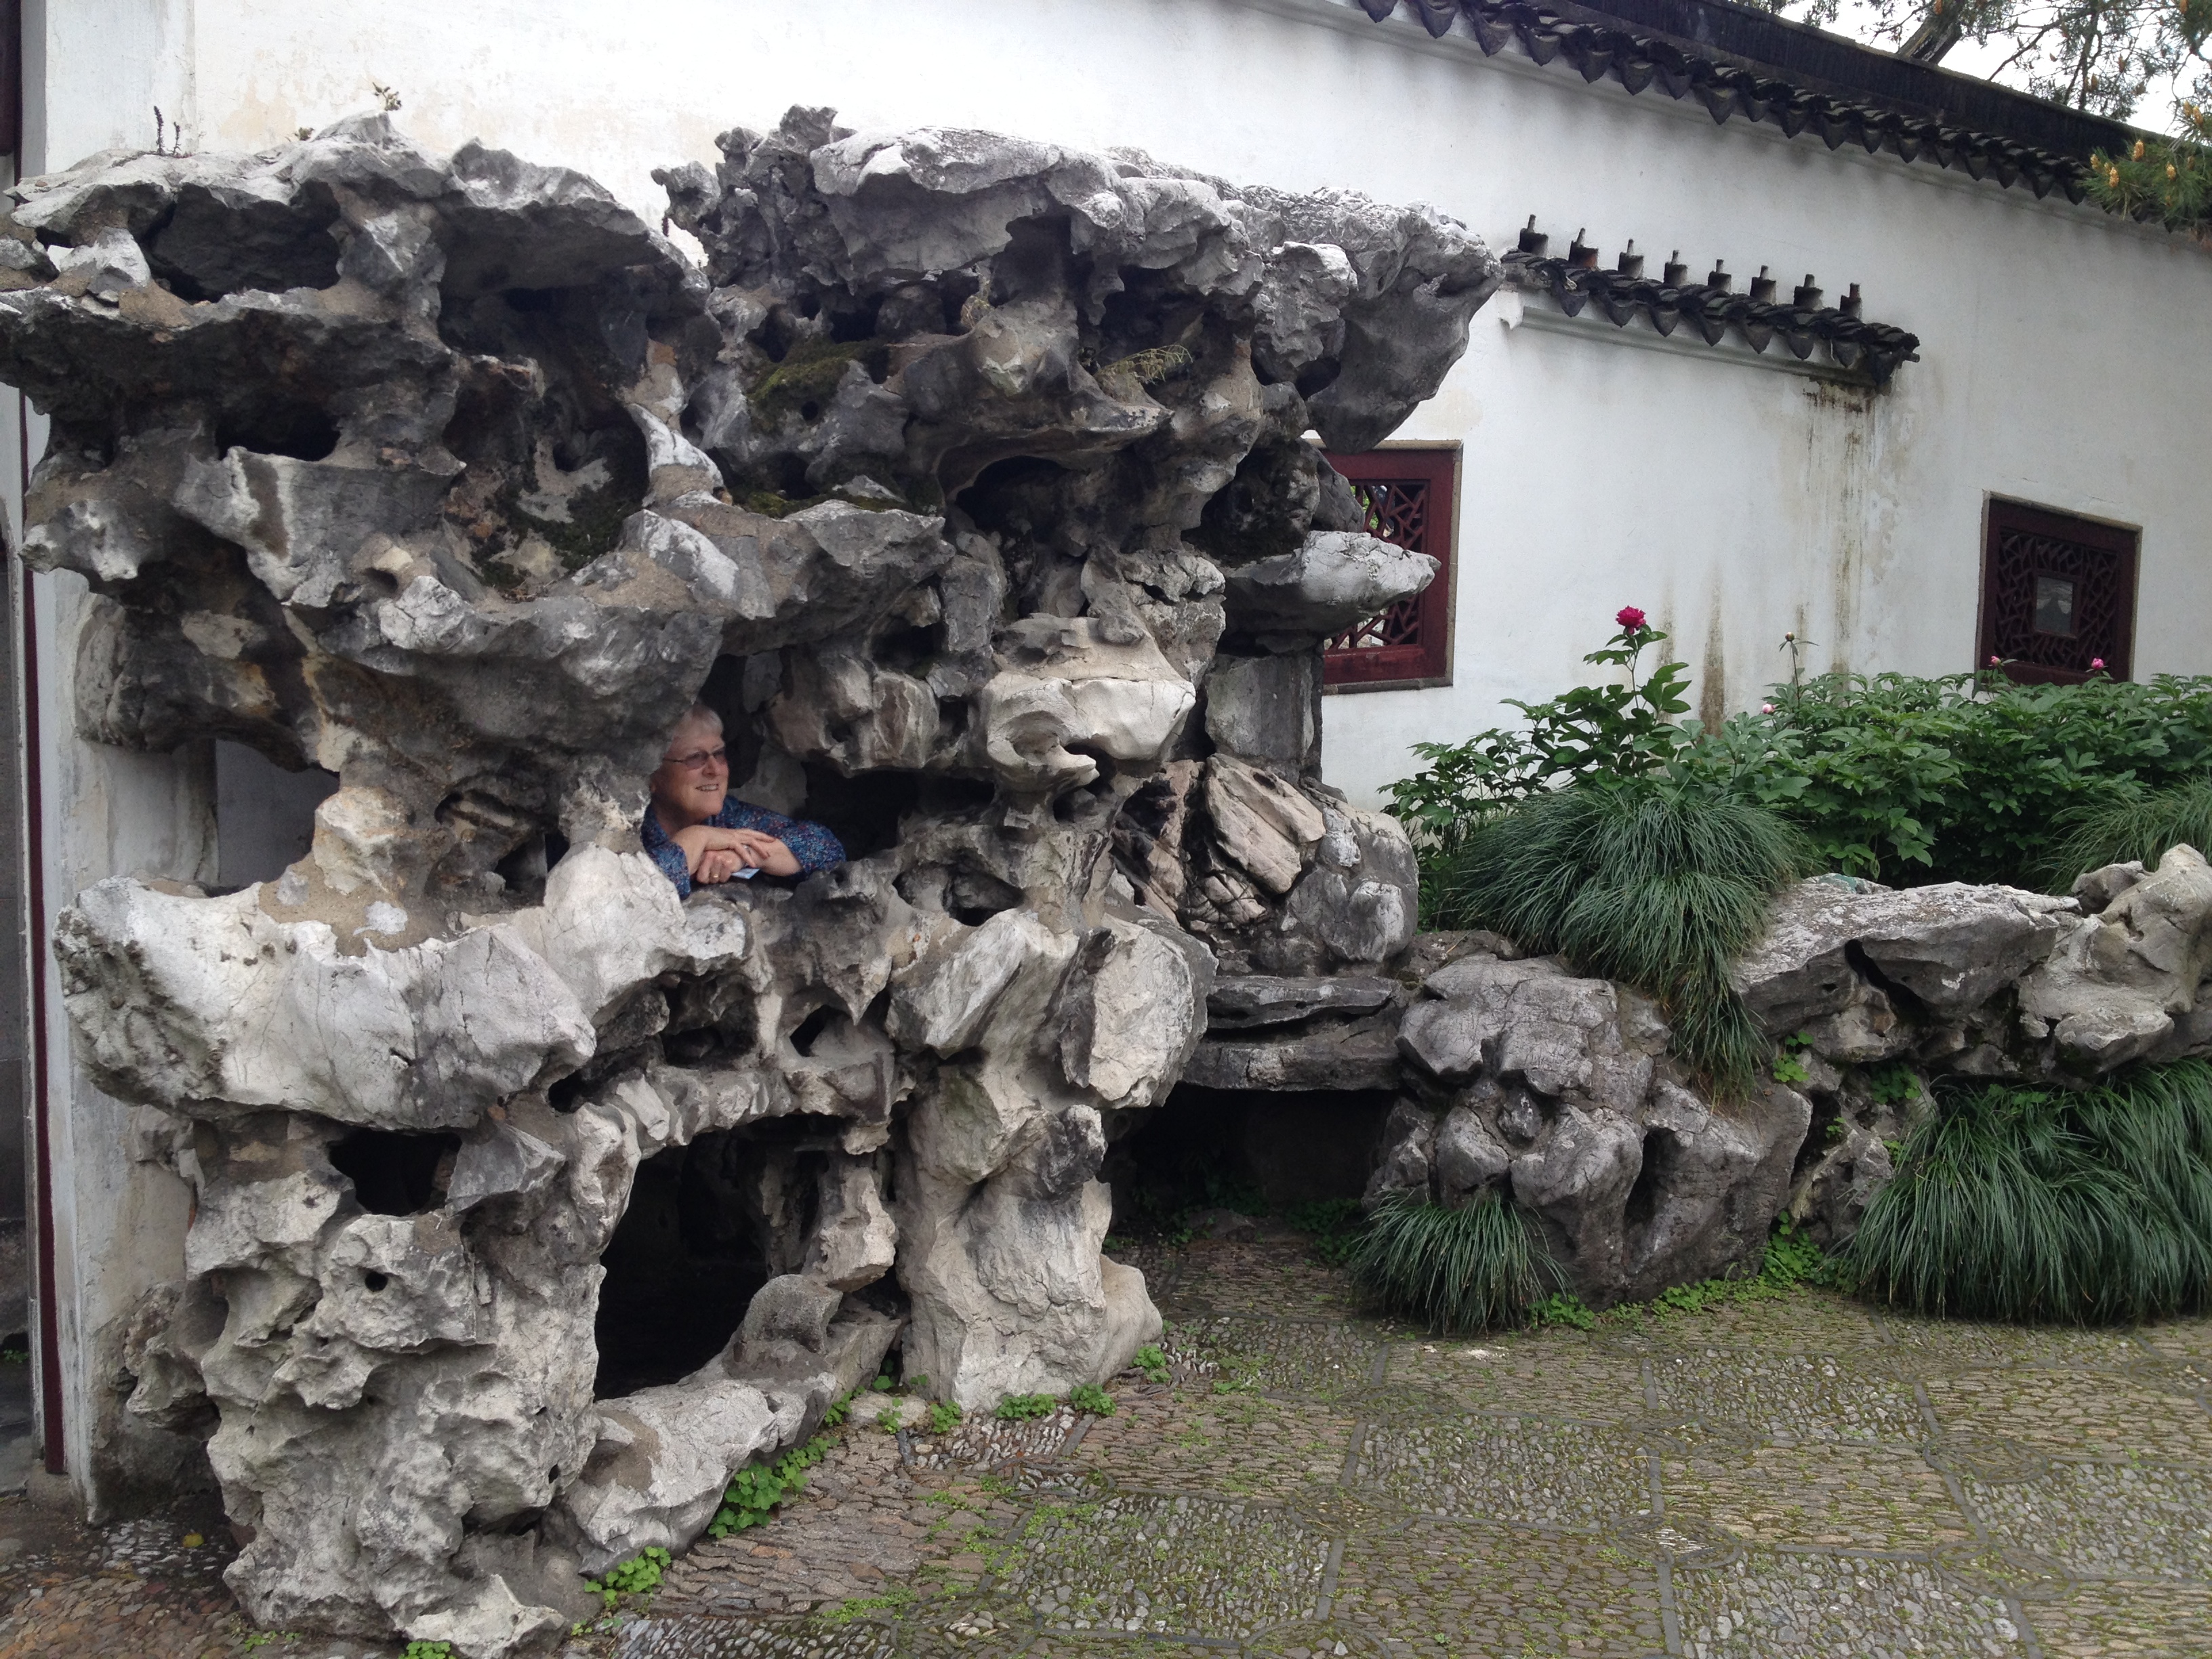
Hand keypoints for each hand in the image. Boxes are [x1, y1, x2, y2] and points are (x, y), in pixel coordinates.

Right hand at [672, 824, 800, 881]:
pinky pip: (743, 850)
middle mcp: (733, 832)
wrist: (694, 837)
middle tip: (774, 840)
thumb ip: (720, 847)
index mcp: (729, 832)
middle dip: (763, 837)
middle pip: (752, 834)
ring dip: (760, 848)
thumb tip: (723, 852)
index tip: (764, 837)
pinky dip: (748, 857)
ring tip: (768, 856)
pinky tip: (753, 865)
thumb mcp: (714, 844)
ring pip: (751, 841)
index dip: (755, 835)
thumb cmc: (701, 842)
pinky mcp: (730, 841)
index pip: (746, 832)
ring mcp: (732, 836)